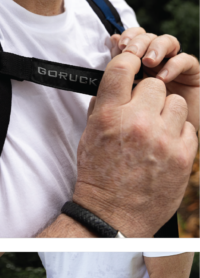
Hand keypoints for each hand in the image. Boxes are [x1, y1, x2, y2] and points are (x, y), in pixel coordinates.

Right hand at [73, 48, 197, 239]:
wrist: (113, 217)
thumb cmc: (99, 178)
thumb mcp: (90, 137)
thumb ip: (103, 106)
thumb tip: (117, 81)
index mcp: (109, 117)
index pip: (123, 67)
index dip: (130, 60)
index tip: (134, 62)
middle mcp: (137, 123)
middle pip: (154, 84)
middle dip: (150, 97)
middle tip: (143, 114)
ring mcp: (162, 140)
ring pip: (176, 103)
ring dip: (168, 114)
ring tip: (157, 132)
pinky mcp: (181, 156)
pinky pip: (188, 128)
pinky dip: (179, 135)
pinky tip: (165, 148)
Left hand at [111, 28, 199, 132]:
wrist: (160, 152)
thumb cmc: (139, 133)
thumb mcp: (120, 106)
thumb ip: (114, 79)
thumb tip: (108, 45)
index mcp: (136, 68)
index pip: (132, 41)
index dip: (126, 38)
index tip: (117, 44)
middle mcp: (155, 66)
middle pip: (148, 39)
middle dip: (139, 41)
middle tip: (131, 51)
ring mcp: (173, 69)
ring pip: (167, 43)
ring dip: (156, 47)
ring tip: (148, 62)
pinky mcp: (191, 76)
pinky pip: (185, 60)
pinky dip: (174, 65)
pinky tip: (162, 78)